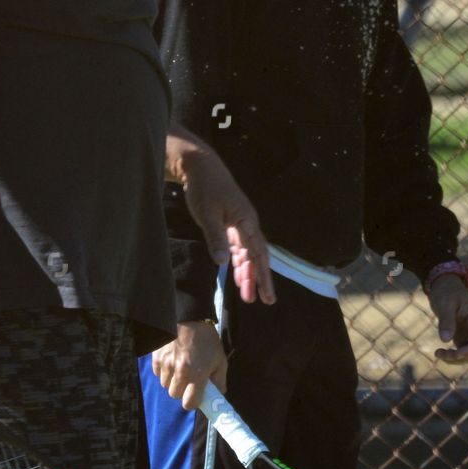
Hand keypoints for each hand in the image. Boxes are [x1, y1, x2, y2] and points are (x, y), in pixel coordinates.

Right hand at [151, 321, 226, 410]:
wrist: (190, 318)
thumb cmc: (207, 340)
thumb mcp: (220, 360)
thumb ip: (220, 380)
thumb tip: (219, 395)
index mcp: (197, 375)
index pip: (189, 403)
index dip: (192, 402)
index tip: (195, 396)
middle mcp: (180, 372)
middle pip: (174, 395)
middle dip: (181, 390)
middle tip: (188, 380)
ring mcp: (166, 364)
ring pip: (165, 385)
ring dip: (172, 381)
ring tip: (180, 368)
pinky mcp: (156, 357)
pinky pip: (157, 373)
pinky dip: (164, 371)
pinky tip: (172, 361)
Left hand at [179, 148, 275, 306]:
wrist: (201, 166)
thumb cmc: (204, 188)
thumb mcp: (207, 214)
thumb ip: (215, 238)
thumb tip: (222, 263)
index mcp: (246, 221)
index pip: (258, 254)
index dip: (263, 276)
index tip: (267, 295)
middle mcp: (248, 224)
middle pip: (257, 256)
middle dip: (260, 279)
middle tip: (263, 301)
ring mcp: (240, 224)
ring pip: (248, 254)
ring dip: (249, 274)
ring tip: (248, 296)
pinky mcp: (231, 224)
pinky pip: (240, 248)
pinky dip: (240, 262)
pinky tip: (239, 276)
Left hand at [428, 277, 467, 363]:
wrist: (445, 286)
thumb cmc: (446, 291)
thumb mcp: (445, 303)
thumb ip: (446, 320)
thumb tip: (445, 340)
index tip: (454, 354)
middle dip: (462, 357)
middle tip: (441, 354)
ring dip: (457, 359)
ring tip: (438, 354)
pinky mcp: (464, 336)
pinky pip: (463, 352)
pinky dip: (453, 356)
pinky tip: (440, 353)